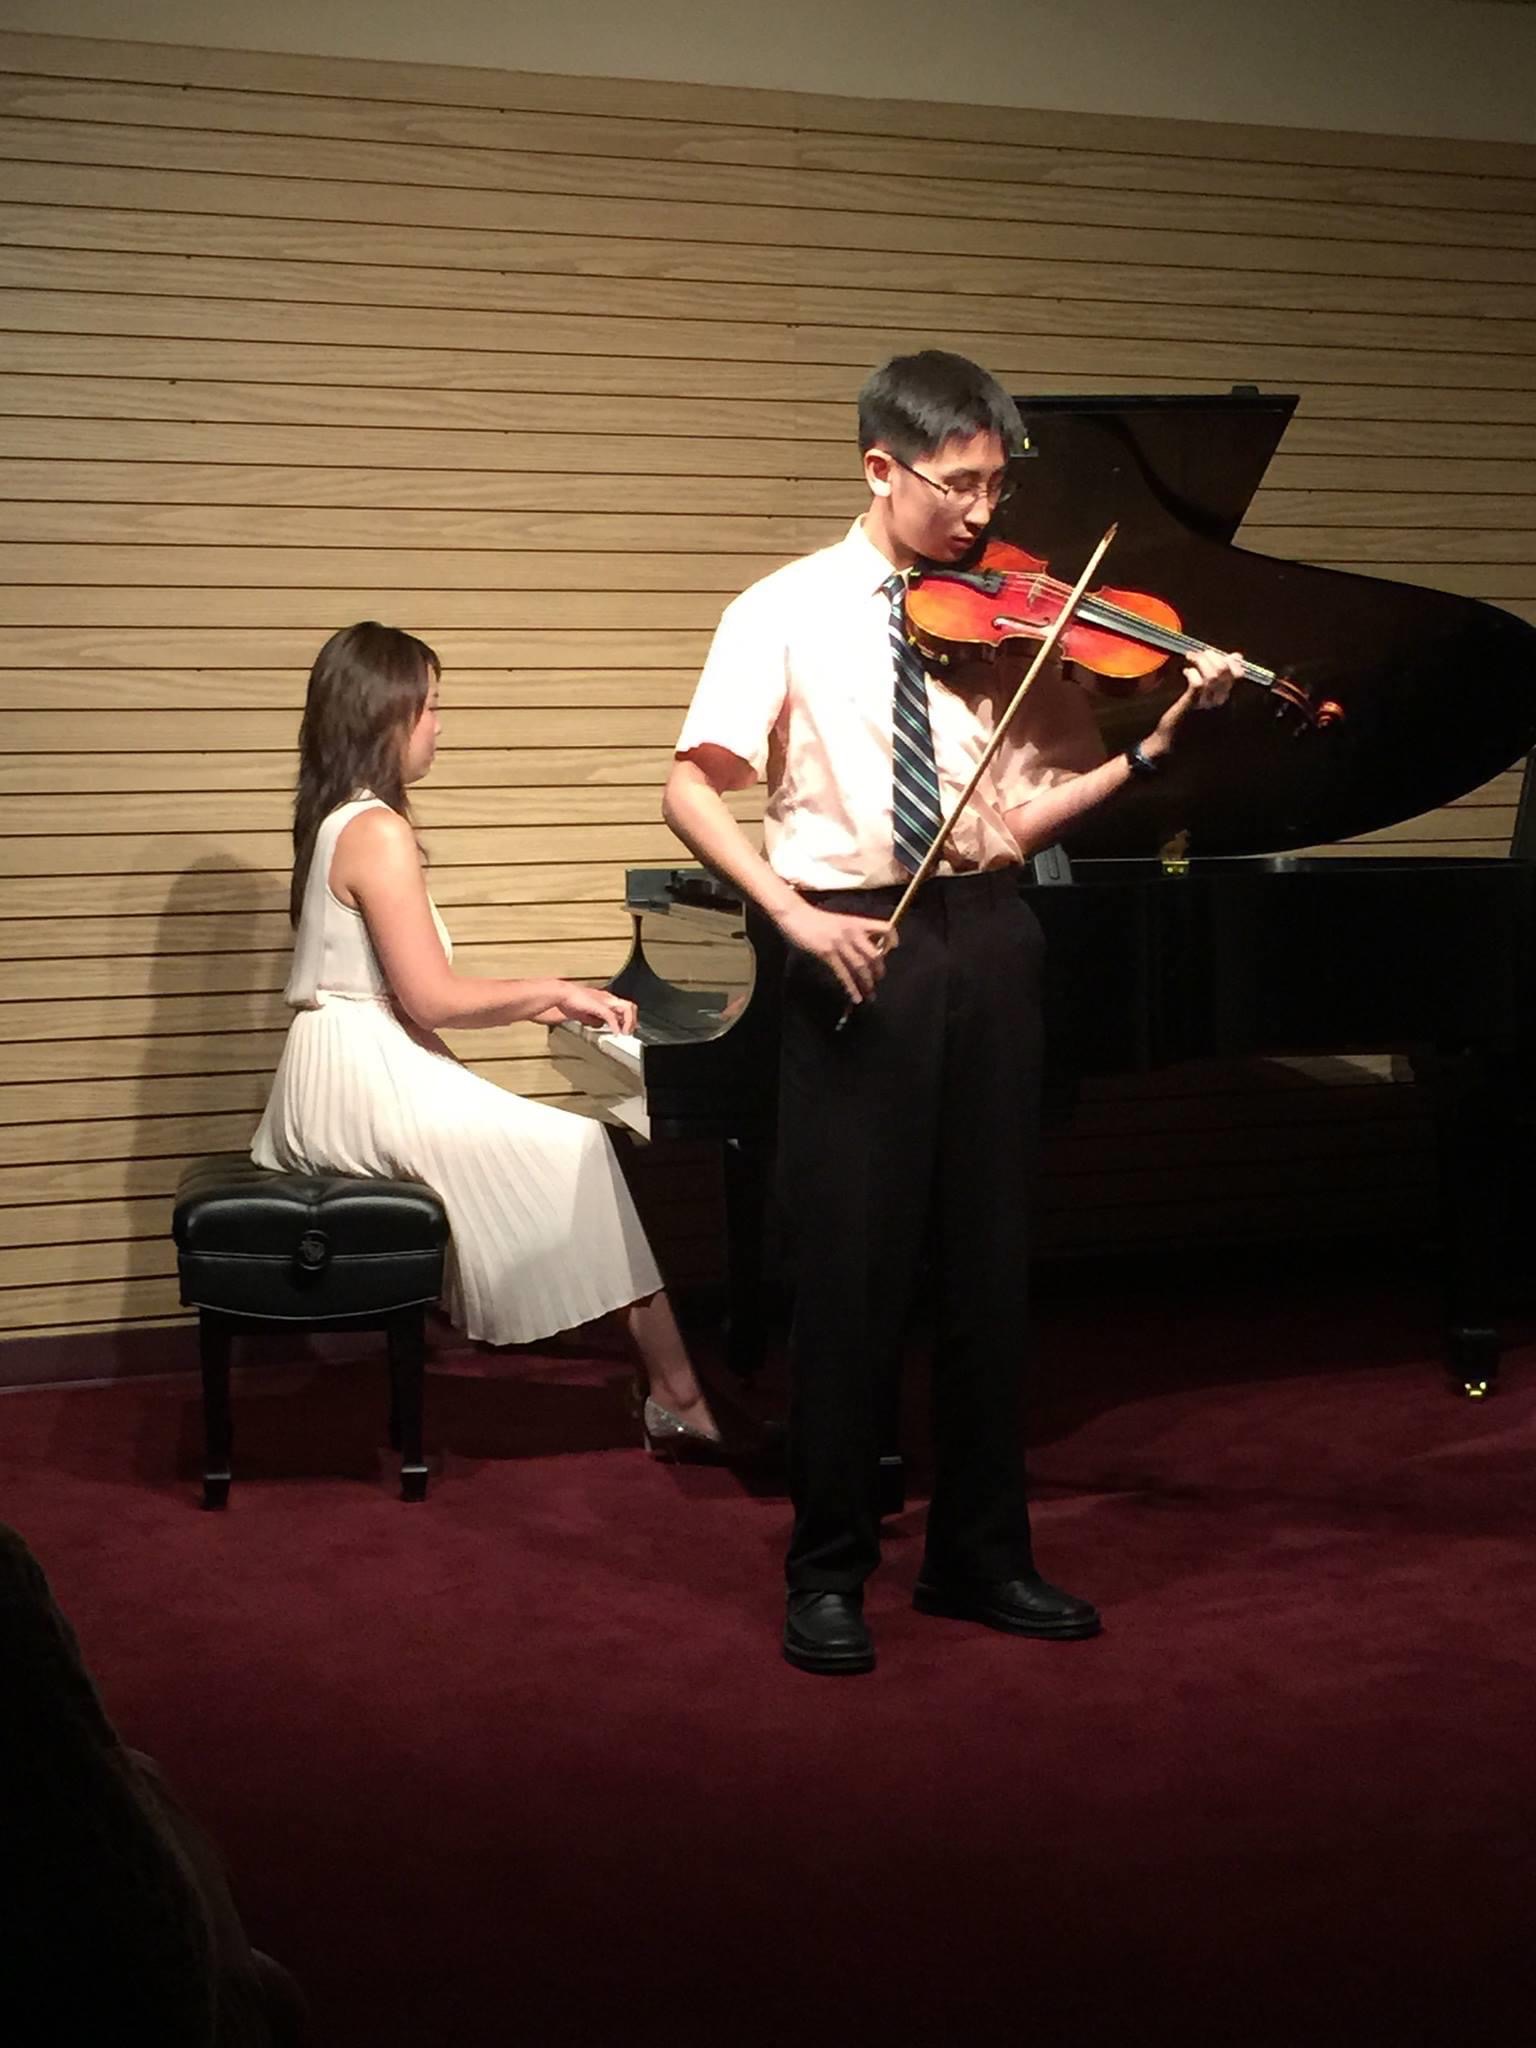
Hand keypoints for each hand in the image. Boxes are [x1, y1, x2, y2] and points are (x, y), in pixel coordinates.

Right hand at [552, 982, 638, 1033]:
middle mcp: (608, 998)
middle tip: (629, 1033)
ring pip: (627, 1008)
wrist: (561, 993)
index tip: (628, 1029)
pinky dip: (616, 1026)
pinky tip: (616, 1033)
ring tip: (625, 1033)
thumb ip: (595, 1018)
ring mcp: (605, 1001)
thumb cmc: (569, 1001)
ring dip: (629, 1022)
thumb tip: (601, 1025)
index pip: (624, 1007)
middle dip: (633, 1021)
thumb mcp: (585, 1013)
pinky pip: (612, 1016)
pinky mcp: (599, 1006)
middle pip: (630, 1006)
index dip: (629, 1019)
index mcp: (605, 999)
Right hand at [775, 899, 895, 1005]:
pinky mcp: (827, 953)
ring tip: (870, 994)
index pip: (884, 927)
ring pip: (861, 967)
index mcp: (857, 922)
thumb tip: (862, 949)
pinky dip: (851, 988)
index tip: (893, 949)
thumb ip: (852, 932)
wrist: (796, 914)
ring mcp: (840, 943)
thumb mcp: (840, 921)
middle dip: (878, 971)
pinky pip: (843, 974)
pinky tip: (855, 997)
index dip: (892, 939)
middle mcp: (852, 932)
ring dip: (867, 983)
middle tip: (878, 981)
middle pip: (874, 954)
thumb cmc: (815, 918)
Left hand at [1147, 646, 1243, 755]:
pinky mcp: (1191, 706)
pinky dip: (1192, 672)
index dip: (1229, 660)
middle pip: (1226, 671)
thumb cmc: (1188, 723)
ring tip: (1191, 659)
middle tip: (1199, 654)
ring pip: (1213, 674)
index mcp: (1226, 702)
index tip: (1215, 656)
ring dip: (1201, 661)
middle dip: (1212, 656)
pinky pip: (1197, 684)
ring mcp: (1207, 705)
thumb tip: (1236, 657)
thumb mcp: (1209, 703)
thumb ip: (1221, 682)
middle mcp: (1220, 703)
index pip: (1239, 674)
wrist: (1171, 746)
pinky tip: (1185, 672)